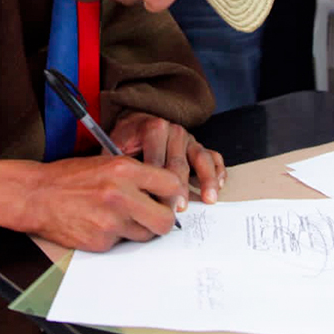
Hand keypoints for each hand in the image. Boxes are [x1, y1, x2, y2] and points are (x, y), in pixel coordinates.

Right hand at [24, 155, 184, 251]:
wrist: (36, 195)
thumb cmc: (70, 177)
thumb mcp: (106, 162)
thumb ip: (137, 175)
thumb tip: (166, 193)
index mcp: (123, 169)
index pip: (170, 184)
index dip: (173, 194)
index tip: (170, 198)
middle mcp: (120, 195)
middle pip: (165, 219)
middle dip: (163, 220)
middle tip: (154, 216)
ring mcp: (111, 222)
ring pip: (145, 235)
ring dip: (138, 229)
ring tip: (118, 216)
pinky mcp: (101, 242)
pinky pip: (122, 244)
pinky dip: (116, 237)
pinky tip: (99, 223)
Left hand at [111, 112, 226, 210]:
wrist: (136, 124)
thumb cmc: (126, 141)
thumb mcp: (115, 148)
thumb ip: (117, 167)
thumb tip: (121, 194)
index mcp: (153, 128)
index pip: (156, 160)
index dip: (156, 184)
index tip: (156, 204)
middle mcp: (173, 131)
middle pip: (179, 163)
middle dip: (179, 188)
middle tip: (178, 209)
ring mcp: (188, 139)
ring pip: (201, 158)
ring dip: (206, 180)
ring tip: (208, 199)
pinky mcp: (198, 147)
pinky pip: (213, 157)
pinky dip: (217, 172)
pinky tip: (219, 186)